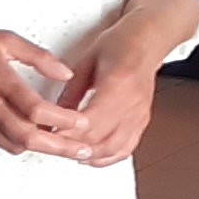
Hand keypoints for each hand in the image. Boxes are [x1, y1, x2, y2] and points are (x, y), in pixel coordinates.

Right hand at [0, 23, 93, 156]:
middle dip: (60, 146)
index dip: (62, 120)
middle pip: (29, 136)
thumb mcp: (6, 39)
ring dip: (42, 148)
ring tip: (65, 147)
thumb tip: (65, 73)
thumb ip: (39, 57)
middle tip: (83, 150)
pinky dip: (21, 144)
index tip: (82, 122)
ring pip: (15, 144)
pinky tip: (37, 140)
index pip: (36, 109)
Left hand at [53, 32, 162, 166]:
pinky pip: (126, 148)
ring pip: (113, 149)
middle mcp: (132, 103)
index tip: (50, 134)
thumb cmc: (121, 43)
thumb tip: (54, 114)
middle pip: (101, 139)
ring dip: (89, 155)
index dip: (69, 132)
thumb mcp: (87, 60)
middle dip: (74, 146)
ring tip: (69, 152)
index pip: (91, 120)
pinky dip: (107, 157)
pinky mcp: (141, 121)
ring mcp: (139, 114)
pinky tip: (92, 157)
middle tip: (54, 145)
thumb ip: (71, 90)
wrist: (148, 40)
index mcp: (118, 83)